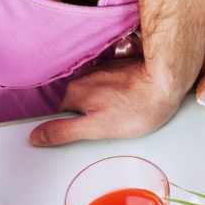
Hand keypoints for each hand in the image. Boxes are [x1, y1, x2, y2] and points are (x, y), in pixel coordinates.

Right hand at [30, 59, 179, 146]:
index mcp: (74, 93)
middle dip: (87, 116)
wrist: (168, 80)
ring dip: (102, 105)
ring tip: (123, 114)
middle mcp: (84, 78)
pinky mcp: (117, 68)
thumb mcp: (97, 128)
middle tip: (109, 126)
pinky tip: (129, 102)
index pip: (58, 115)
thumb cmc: (138, 107)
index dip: (67, 127)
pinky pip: (108, 86)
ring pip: (93, 94)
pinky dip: (114, 95)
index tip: (81, 135)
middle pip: (75, 104)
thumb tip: (36, 136)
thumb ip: (63, 132)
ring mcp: (101, 71)